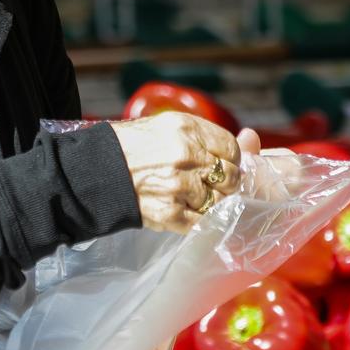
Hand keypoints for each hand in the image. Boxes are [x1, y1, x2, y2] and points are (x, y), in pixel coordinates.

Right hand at [111, 113, 247, 233]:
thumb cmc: (134, 146)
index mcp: (187, 128)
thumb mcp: (170, 128)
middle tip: (204, 183)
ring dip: (210, 203)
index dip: (228, 159)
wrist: (95, 171)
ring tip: (188, 196)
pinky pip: (202, 222)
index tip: (216, 164)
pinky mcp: (170, 212)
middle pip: (231, 177)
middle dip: (222, 184)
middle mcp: (187, 155)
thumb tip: (253, 139)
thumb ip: (211, 137)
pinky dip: (197, 220)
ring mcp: (179, 185)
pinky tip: (182, 210)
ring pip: (219, 202)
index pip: (231, 148)